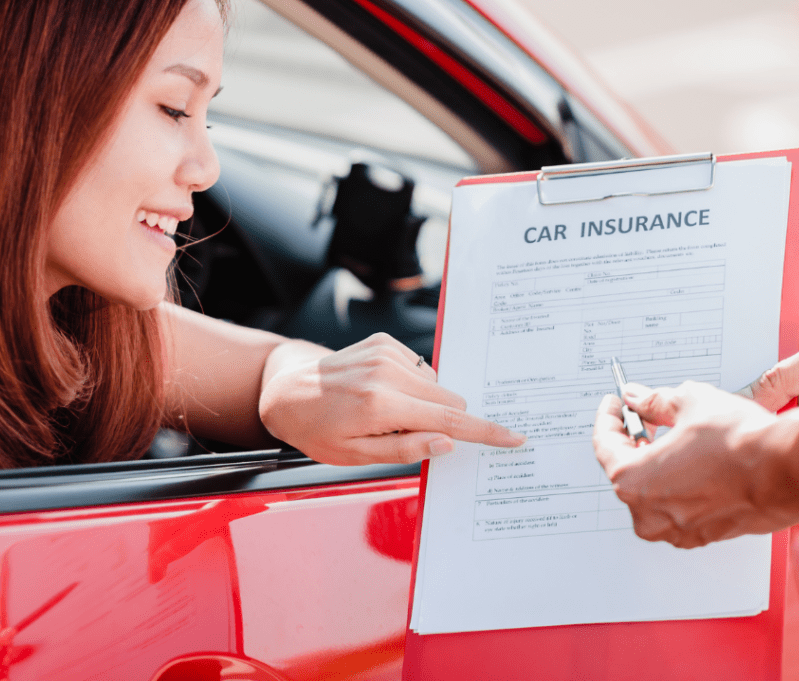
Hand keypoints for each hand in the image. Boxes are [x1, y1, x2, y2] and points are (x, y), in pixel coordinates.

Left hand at [259, 332, 525, 465]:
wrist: (285, 390)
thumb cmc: (315, 429)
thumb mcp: (354, 456)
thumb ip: (404, 450)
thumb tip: (446, 443)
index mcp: (379, 405)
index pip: (447, 419)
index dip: (484, 432)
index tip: (513, 437)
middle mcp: (385, 372)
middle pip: (448, 399)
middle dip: (441, 420)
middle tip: (405, 433)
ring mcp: (384, 352)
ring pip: (434, 383)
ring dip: (423, 402)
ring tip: (385, 412)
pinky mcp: (382, 341)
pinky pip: (418, 368)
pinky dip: (410, 384)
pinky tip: (382, 392)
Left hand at [592, 381, 798, 546]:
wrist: (789, 469)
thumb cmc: (739, 442)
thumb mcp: (688, 403)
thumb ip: (654, 402)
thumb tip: (638, 399)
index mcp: (633, 481)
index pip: (604, 446)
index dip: (608, 419)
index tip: (614, 405)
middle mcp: (650, 514)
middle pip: (626, 472)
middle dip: (632, 441)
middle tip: (642, 417)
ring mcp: (679, 530)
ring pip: (653, 493)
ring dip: (656, 465)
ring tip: (671, 436)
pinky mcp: (705, 535)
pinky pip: (679, 507)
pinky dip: (679, 485)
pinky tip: (693, 462)